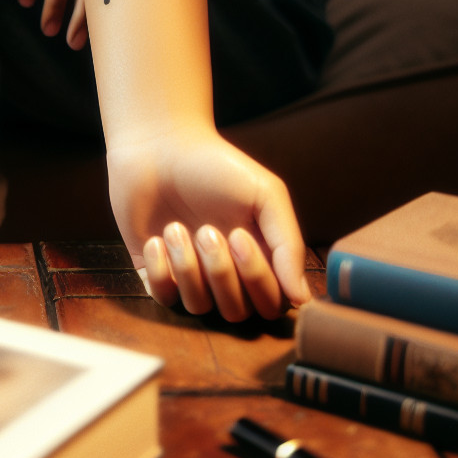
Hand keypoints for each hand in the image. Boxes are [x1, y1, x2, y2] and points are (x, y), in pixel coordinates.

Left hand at [107, 129, 311, 321]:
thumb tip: (303, 300)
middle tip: (207, 230)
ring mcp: (190, 276)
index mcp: (259, 258)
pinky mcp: (155, 273)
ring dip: (188, 268)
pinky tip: (156, 239)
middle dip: (222, 273)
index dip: (258, 279)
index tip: (240, 235)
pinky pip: (163, 298)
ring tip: (175, 227)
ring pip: (199, 307)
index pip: (271, 303)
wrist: (159, 145)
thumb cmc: (217, 166)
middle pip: (237, 312)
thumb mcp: (266, 195)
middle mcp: (226, 274)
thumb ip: (288, 246)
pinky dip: (160, 272)